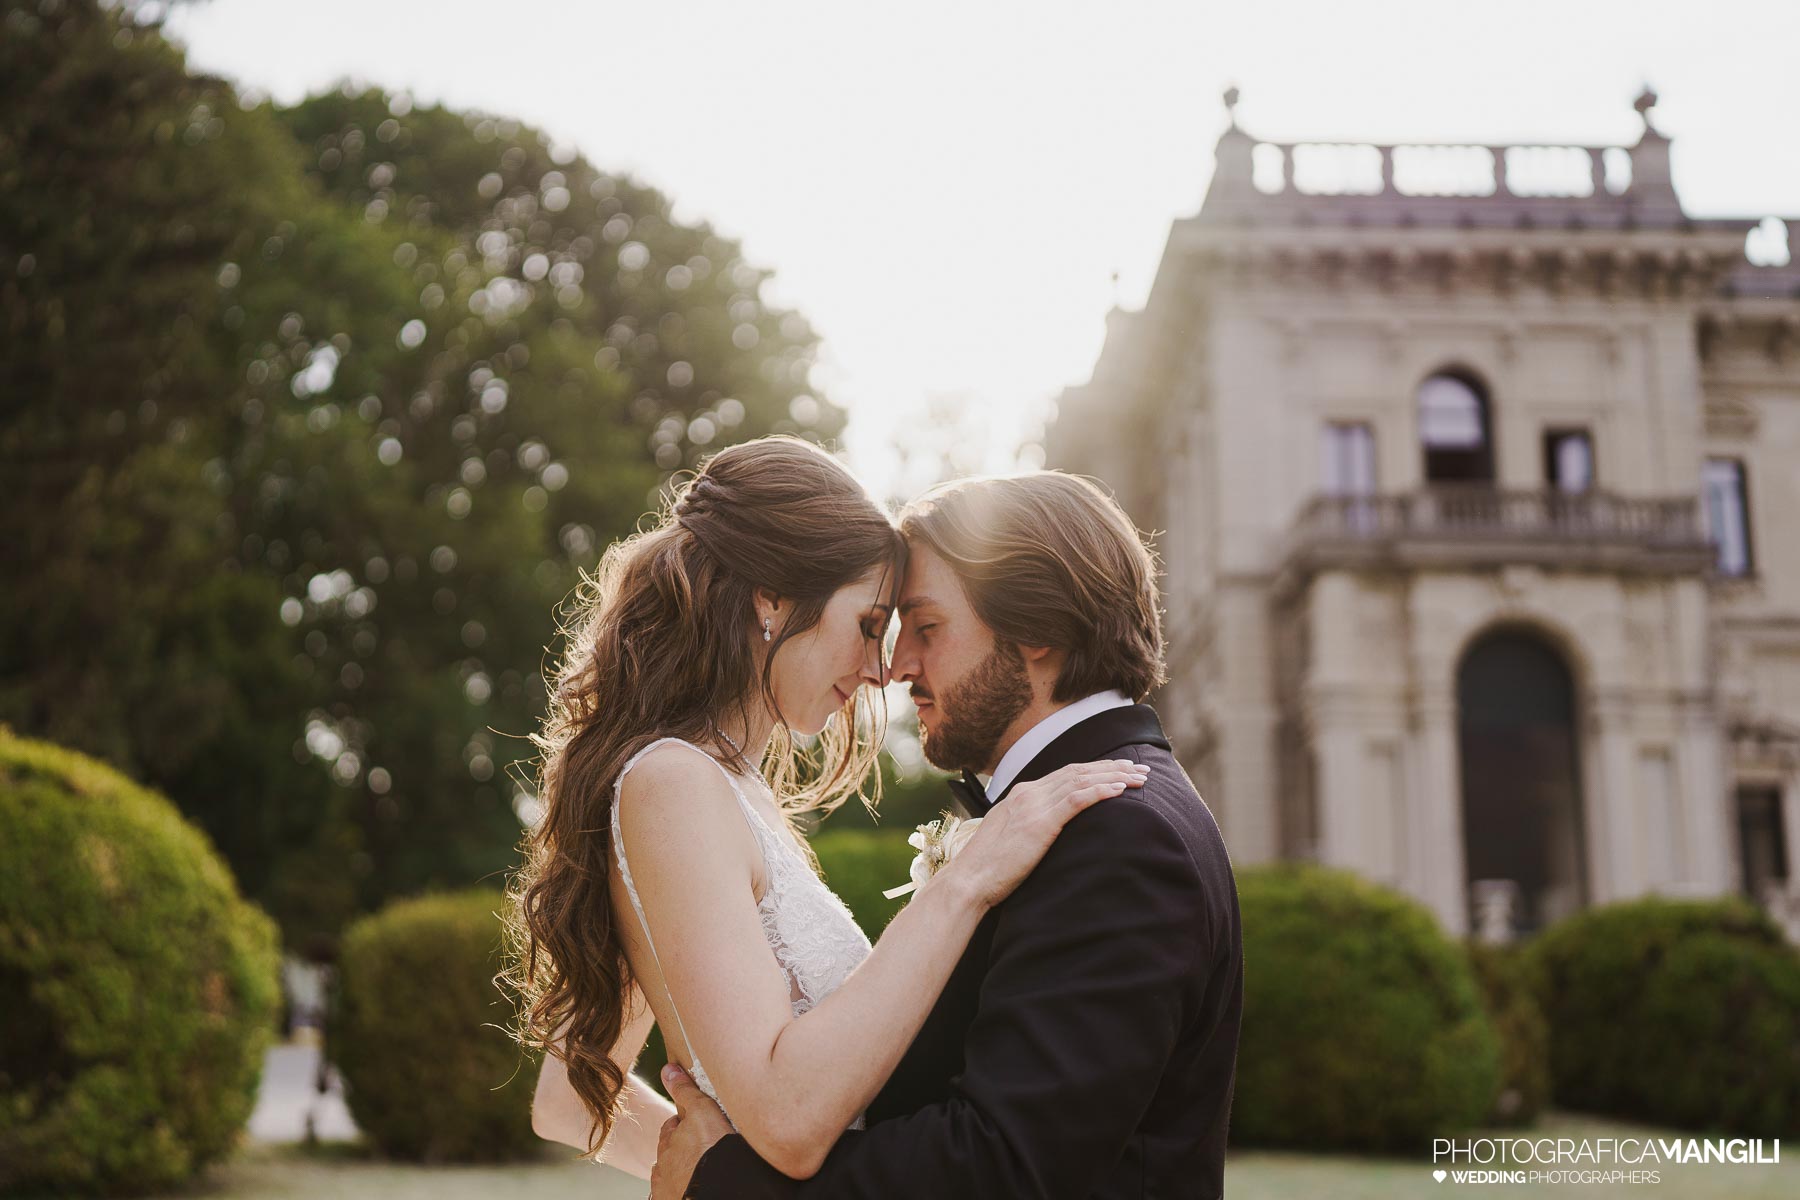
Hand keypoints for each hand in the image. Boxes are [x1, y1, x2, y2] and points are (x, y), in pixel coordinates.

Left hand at [650, 1063, 732, 1199]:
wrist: (716, 1189)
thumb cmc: (712, 1154)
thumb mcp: (702, 1113)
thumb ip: (686, 1092)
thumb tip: (668, 1069)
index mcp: (668, 1143)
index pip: (672, 1127)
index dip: (684, 1123)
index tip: (696, 1122)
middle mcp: (662, 1166)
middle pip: (670, 1152)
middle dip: (682, 1147)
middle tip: (702, 1145)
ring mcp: (666, 1188)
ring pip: (671, 1174)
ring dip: (682, 1169)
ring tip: (702, 1167)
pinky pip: (673, 1194)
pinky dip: (682, 1187)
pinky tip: (696, 1184)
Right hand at [942, 758, 1147, 908]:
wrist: (970, 880)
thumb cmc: (988, 867)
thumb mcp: (1009, 837)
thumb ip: (1028, 825)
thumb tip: (1045, 830)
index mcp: (1021, 794)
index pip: (1066, 773)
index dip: (1095, 770)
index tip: (1120, 771)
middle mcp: (1028, 793)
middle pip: (1078, 771)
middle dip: (1112, 768)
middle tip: (1140, 768)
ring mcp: (1034, 805)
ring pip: (1082, 781)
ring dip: (1115, 776)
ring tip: (1140, 778)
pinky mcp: (1041, 822)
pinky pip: (1077, 799)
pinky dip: (1101, 791)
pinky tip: (1120, 790)